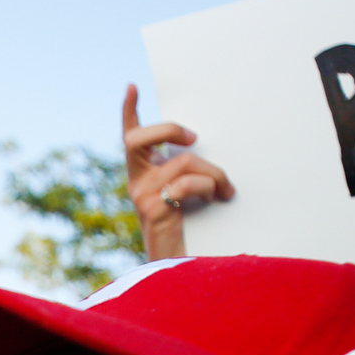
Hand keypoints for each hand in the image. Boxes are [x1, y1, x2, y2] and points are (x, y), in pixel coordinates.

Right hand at [124, 85, 234, 260]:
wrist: (175, 268)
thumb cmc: (183, 232)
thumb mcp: (181, 196)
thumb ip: (182, 173)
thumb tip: (199, 151)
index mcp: (141, 176)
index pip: (130, 139)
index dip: (128, 112)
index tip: (132, 87)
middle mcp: (135, 184)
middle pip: (137, 139)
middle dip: (168, 130)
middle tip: (193, 138)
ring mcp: (142, 196)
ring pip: (182, 161)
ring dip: (213, 172)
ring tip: (225, 188)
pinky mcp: (154, 208)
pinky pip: (188, 183)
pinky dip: (211, 186)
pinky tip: (219, 196)